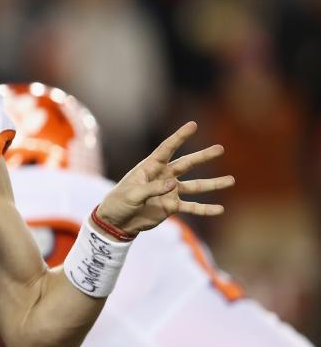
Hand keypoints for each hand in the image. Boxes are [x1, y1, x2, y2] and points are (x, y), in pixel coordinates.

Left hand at [95, 121, 234, 235]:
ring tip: (231, 180)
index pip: (166, 149)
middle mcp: (163, 176)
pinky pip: (192, 207)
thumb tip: (173, 184)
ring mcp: (169, 191)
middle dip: (203, 156)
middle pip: (186, 164)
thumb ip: (151, 189)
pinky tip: (219, 210)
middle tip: (220, 148)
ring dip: (212, 183)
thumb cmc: (119, 202)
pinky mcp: (172, 207)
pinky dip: (205, 209)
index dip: (179, 137)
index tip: (193, 125)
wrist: (116, 221)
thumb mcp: (131, 195)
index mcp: (150, 167)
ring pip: (195, 186)